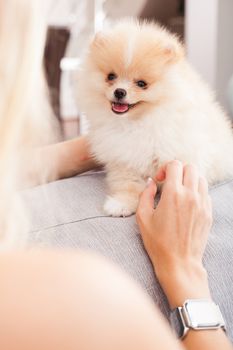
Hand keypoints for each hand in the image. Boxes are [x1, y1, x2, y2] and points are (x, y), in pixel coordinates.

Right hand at [136, 161, 212, 307]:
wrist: (179, 263)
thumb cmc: (158, 242)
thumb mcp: (143, 217)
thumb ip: (145, 195)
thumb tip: (151, 182)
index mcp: (173, 194)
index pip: (175, 165)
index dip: (165, 168)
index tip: (160, 180)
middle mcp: (191, 196)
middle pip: (190, 167)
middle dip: (178, 171)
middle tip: (169, 183)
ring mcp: (202, 204)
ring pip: (201, 178)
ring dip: (189, 179)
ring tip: (179, 191)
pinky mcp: (208, 213)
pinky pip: (206, 193)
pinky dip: (197, 191)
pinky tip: (187, 202)